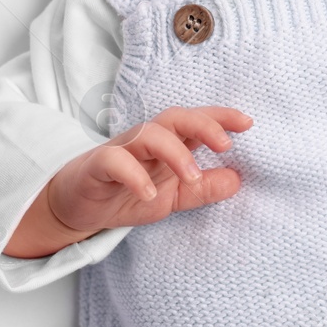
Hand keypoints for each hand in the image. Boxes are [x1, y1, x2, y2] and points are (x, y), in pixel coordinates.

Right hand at [3, 106, 252, 257]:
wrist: (77, 208)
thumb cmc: (126, 194)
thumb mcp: (173, 198)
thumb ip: (203, 190)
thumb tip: (239, 181)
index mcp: (167, 144)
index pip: (196, 121)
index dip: (221, 117)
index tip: (248, 123)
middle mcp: (145, 141)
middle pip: (175, 117)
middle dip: (203, 125)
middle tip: (226, 144)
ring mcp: (121, 151)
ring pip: (148, 135)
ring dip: (174, 153)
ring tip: (192, 177)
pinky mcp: (96, 167)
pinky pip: (115, 162)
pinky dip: (134, 176)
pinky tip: (149, 194)